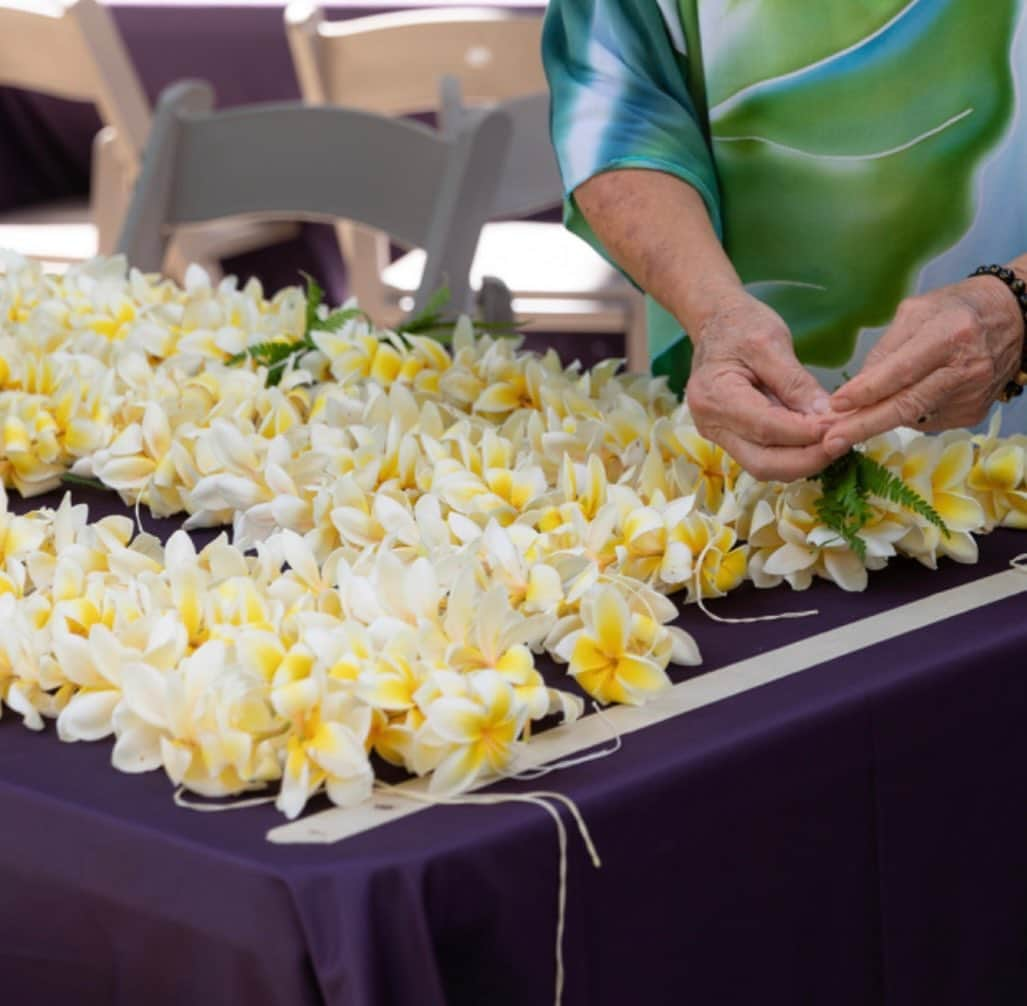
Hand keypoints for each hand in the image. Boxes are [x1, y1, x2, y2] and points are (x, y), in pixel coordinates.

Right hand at [686, 291, 837, 481]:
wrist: (715, 325)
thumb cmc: (740, 326)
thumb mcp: (770, 342)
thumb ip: (796, 383)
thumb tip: (827, 416)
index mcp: (715, 395)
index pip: (765, 427)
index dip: (806, 433)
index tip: (841, 428)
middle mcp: (711, 424)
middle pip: (762, 462)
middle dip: (807, 459)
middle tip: (843, 443)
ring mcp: (718, 435)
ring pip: (764, 467)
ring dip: (803, 461)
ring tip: (834, 442)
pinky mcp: (731, 439)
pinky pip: (764, 457)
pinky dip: (793, 455)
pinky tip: (816, 441)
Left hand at [825, 277, 1024, 451]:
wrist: (1013, 320)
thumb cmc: (954, 310)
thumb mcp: (916, 313)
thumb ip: (885, 350)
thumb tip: (855, 389)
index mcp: (950, 336)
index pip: (902, 371)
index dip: (867, 391)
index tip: (835, 405)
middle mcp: (965, 370)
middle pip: (907, 405)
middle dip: (864, 426)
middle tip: (830, 441)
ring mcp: (971, 397)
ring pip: (913, 417)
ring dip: (875, 424)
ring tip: (844, 428)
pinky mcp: (972, 414)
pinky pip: (926, 420)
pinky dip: (903, 417)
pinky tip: (894, 406)